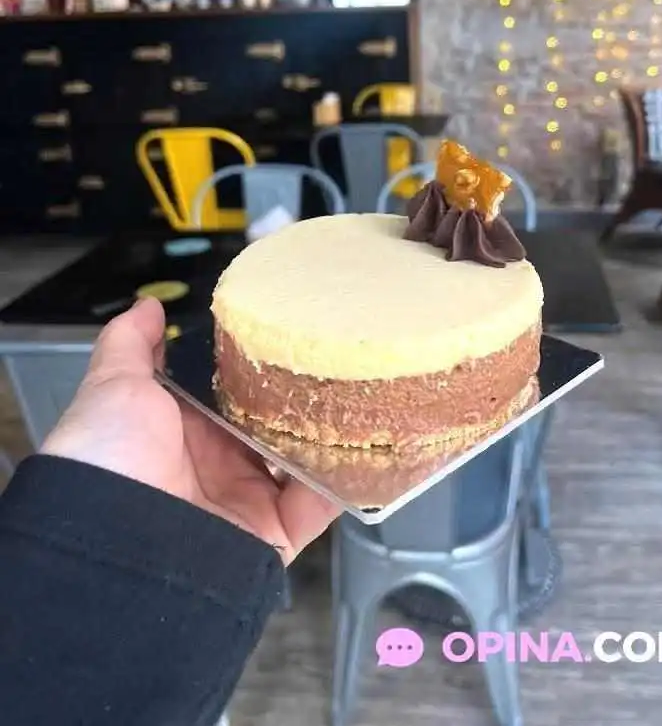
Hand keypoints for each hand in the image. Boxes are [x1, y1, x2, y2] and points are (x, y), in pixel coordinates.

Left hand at [41, 298, 339, 561]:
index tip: (287, 333)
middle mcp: (217, 469)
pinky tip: (366, 445)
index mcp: (182, 434)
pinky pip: (319, 508)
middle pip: (273, 428)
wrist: (114, 540)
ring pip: (304, 464)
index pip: (231, 395)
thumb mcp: (114, 385)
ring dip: (332, 434)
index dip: (258, 367)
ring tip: (362, 393)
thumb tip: (147, 306)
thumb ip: (132, 345)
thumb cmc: (110, 454)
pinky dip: (345, 483)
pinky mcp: (273, 536)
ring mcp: (247, 503)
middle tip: (338, 356)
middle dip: (304, 397)